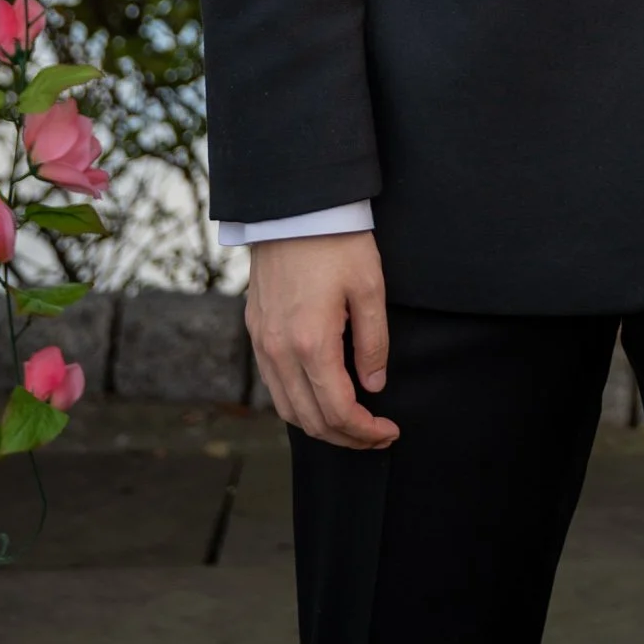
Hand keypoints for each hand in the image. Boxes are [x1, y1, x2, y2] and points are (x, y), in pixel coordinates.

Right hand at [246, 233, 398, 451]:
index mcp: (311, 343)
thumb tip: (373, 386)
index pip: (338, 411)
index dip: (365, 431)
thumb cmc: (337, 242)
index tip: (389, 431)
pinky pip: (273, 384)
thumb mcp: (370, 287)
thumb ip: (373, 343)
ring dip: (320, 425)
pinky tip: (320, 395)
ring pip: (287, 408)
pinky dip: (297, 402)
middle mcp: (278, 351)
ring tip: (352, 422)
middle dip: (346, 437)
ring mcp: (262, 342)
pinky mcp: (255, 330)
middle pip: (309, 420)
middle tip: (375, 435)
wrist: (293, 206)